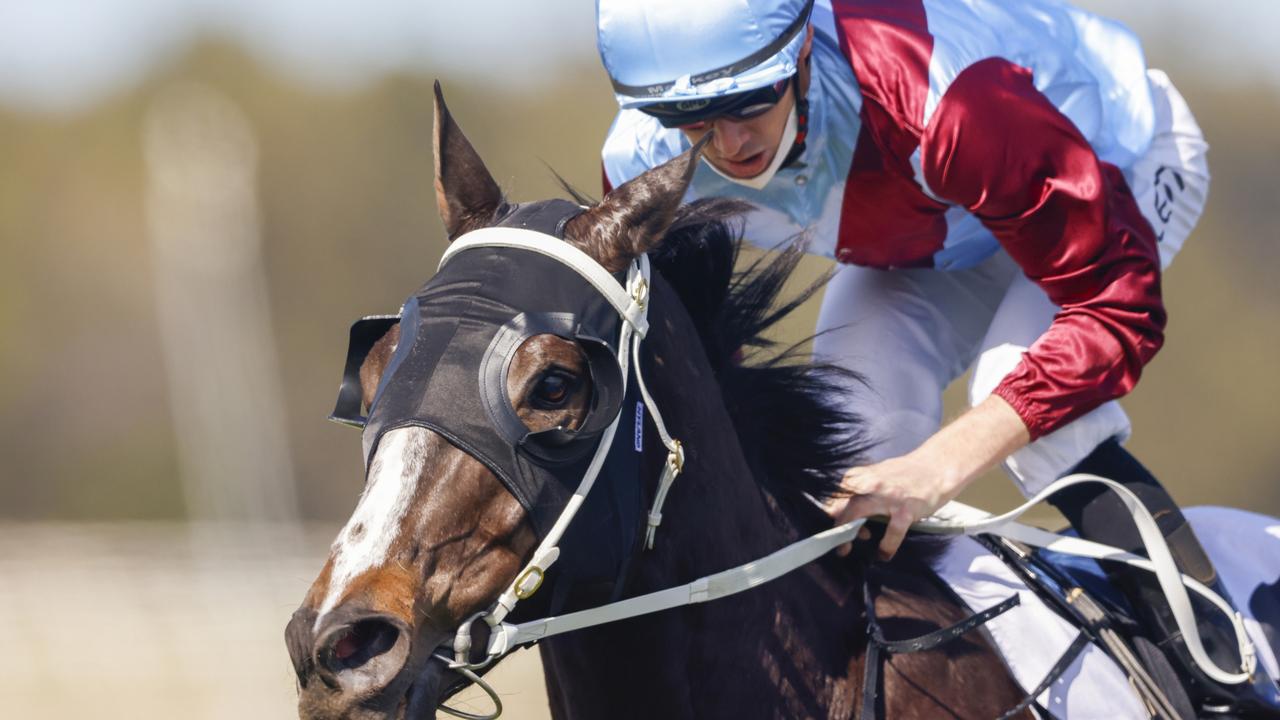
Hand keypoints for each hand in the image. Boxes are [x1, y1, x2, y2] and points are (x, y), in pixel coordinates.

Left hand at [823, 452, 957, 560]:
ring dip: (849, 533)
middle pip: (843, 502)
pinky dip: (886, 547)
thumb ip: (862, 488)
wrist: (938, 467)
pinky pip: (892, 532)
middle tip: (836, 542)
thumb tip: (840, 506)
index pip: (838, 492)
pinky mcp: (906, 509)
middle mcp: (873, 483)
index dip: (831, 510)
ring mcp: (889, 496)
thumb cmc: (907, 474)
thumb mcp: (880, 475)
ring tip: (846, 549)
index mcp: (865, 475)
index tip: (829, 523)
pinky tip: (883, 555)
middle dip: (835, 524)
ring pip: (858, 512)